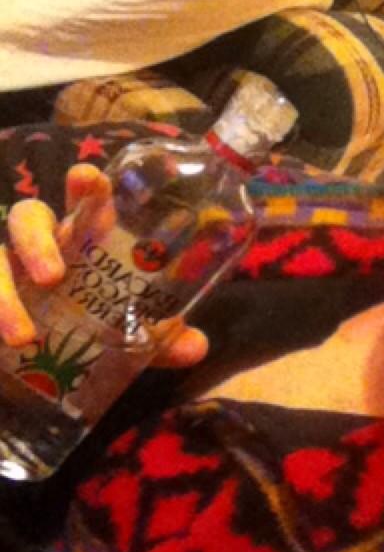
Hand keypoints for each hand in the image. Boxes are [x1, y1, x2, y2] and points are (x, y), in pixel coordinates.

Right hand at [0, 165, 207, 367]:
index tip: (87, 179)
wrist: (31, 371)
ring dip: (2, 296)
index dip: (84, 187)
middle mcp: (38, 249)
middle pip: (28, 219)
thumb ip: (158, 340)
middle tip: (51, 276)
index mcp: (78, 244)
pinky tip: (2, 339)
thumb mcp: (124, 338)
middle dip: (35, 239)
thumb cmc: (81, 334)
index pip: (82, 205)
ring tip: (21, 335)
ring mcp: (5, 272)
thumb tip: (196, 347)